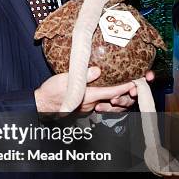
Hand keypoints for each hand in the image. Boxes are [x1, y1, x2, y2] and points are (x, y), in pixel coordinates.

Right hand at [34, 69, 154, 113]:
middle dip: (128, 95)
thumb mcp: (64, 79)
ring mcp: (88, 108)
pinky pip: (102, 106)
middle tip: (137, 86)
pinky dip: (110, 101)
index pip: (112, 92)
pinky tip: (112, 95)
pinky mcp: (85, 109)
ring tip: (129, 90)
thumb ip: (82, 75)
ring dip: (120, 99)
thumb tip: (97, 70)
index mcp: (87, 96)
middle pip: (115, 101)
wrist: (41, 104)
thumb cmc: (50, 91)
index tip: (137, 81)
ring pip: (110, 106)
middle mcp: (91, 104)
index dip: (126, 87)